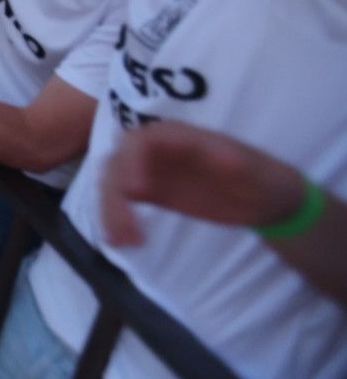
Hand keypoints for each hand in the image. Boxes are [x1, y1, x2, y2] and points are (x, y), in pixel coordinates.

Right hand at [100, 120, 307, 247]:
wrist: (267, 199)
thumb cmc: (265, 179)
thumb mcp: (257, 171)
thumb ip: (239, 164)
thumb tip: (226, 159)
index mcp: (181, 137)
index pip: (143, 140)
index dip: (132, 162)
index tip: (135, 192)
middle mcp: (158, 149)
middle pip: (119, 162)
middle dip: (114, 194)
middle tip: (126, 231)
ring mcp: (151, 168)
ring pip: (113, 181)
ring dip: (110, 210)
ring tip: (122, 241)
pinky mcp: (150, 190)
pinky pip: (120, 198)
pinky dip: (113, 217)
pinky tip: (118, 240)